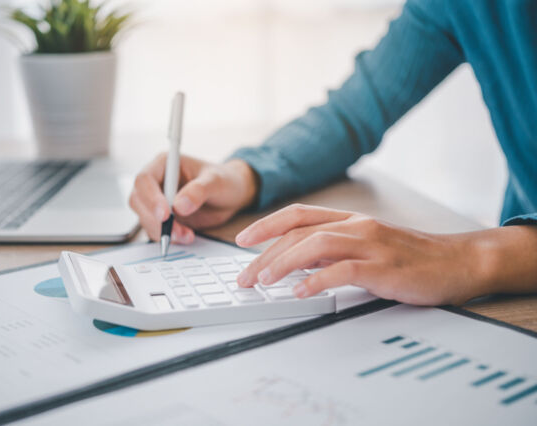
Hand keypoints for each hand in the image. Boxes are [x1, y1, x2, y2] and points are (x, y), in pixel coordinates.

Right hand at [129, 154, 257, 242]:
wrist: (232, 195)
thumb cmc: (224, 180)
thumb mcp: (216, 182)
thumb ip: (199, 191)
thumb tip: (179, 206)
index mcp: (165, 164)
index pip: (145, 179)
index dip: (151, 197)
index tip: (166, 214)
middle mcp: (157, 182)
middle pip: (138, 201)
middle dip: (155, 219)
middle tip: (176, 231)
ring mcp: (158, 201)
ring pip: (145, 218)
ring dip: (162, 231)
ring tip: (187, 235)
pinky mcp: (163, 218)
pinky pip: (156, 229)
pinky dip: (168, 237)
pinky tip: (185, 237)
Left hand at [235, 204, 536, 305]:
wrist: (458, 262)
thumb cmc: (408, 257)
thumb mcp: (364, 246)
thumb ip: (331, 251)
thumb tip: (293, 262)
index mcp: (349, 219)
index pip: (297, 215)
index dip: (265, 225)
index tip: (242, 240)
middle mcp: (356, 226)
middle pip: (298, 233)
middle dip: (264, 254)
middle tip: (244, 277)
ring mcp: (371, 244)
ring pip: (316, 245)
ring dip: (283, 263)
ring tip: (263, 282)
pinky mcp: (384, 268)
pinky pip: (344, 270)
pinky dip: (317, 280)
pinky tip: (300, 292)